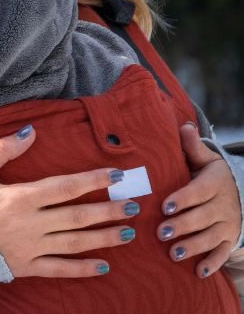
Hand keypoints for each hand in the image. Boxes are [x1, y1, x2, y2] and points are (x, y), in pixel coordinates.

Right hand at [0, 125, 136, 277]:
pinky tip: (104, 266)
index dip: (92, 180)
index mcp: (20, 198)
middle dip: (108, 210)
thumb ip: (1, 150)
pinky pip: (60, 270)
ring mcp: (31, 247)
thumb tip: (30, 131)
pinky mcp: (27, 266)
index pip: (65, 186)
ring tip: (127, 232)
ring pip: (76, 243)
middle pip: (78, 216)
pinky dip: (83, 269)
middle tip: (133, 205)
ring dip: (104, 237)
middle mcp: (31, 224)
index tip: (116, 175)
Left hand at [157, 122, 242, 277]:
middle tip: (161, 232)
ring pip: (210, 237)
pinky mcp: (229, 240)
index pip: (199, 192)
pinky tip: (197, 272)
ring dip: (193, 246)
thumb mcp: (205, 160)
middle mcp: (224, 206)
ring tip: (173, 254)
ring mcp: (227, 225)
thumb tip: (183, 126)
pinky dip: (212, 263)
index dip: (183, 199)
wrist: (239, 194)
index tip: (165, 206)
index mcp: (215, 184)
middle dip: (183, 226)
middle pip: (203, 217)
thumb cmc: (209, 176)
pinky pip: (222, 253)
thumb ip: (192, 147)